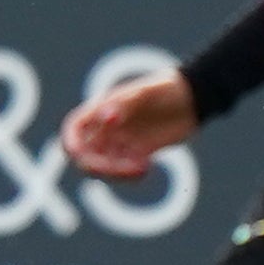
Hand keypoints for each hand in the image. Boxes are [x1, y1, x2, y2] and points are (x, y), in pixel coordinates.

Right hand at [59, 70, 195, 178]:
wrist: (192, 98)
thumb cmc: (166, 89)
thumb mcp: (146, 94)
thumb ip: (124, 104)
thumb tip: (105, 116)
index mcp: (100, 110)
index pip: (74, 130)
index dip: (71, 144)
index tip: (80, 156)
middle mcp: (105, 128)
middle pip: (85, 156)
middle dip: (99, 167)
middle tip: (124, 168)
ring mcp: (119, 143)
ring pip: (103, 168)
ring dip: (117, 174)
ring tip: (143, 168)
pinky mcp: (135, 154)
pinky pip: (122, 172)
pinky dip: (130, 176)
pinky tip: (148, 167)